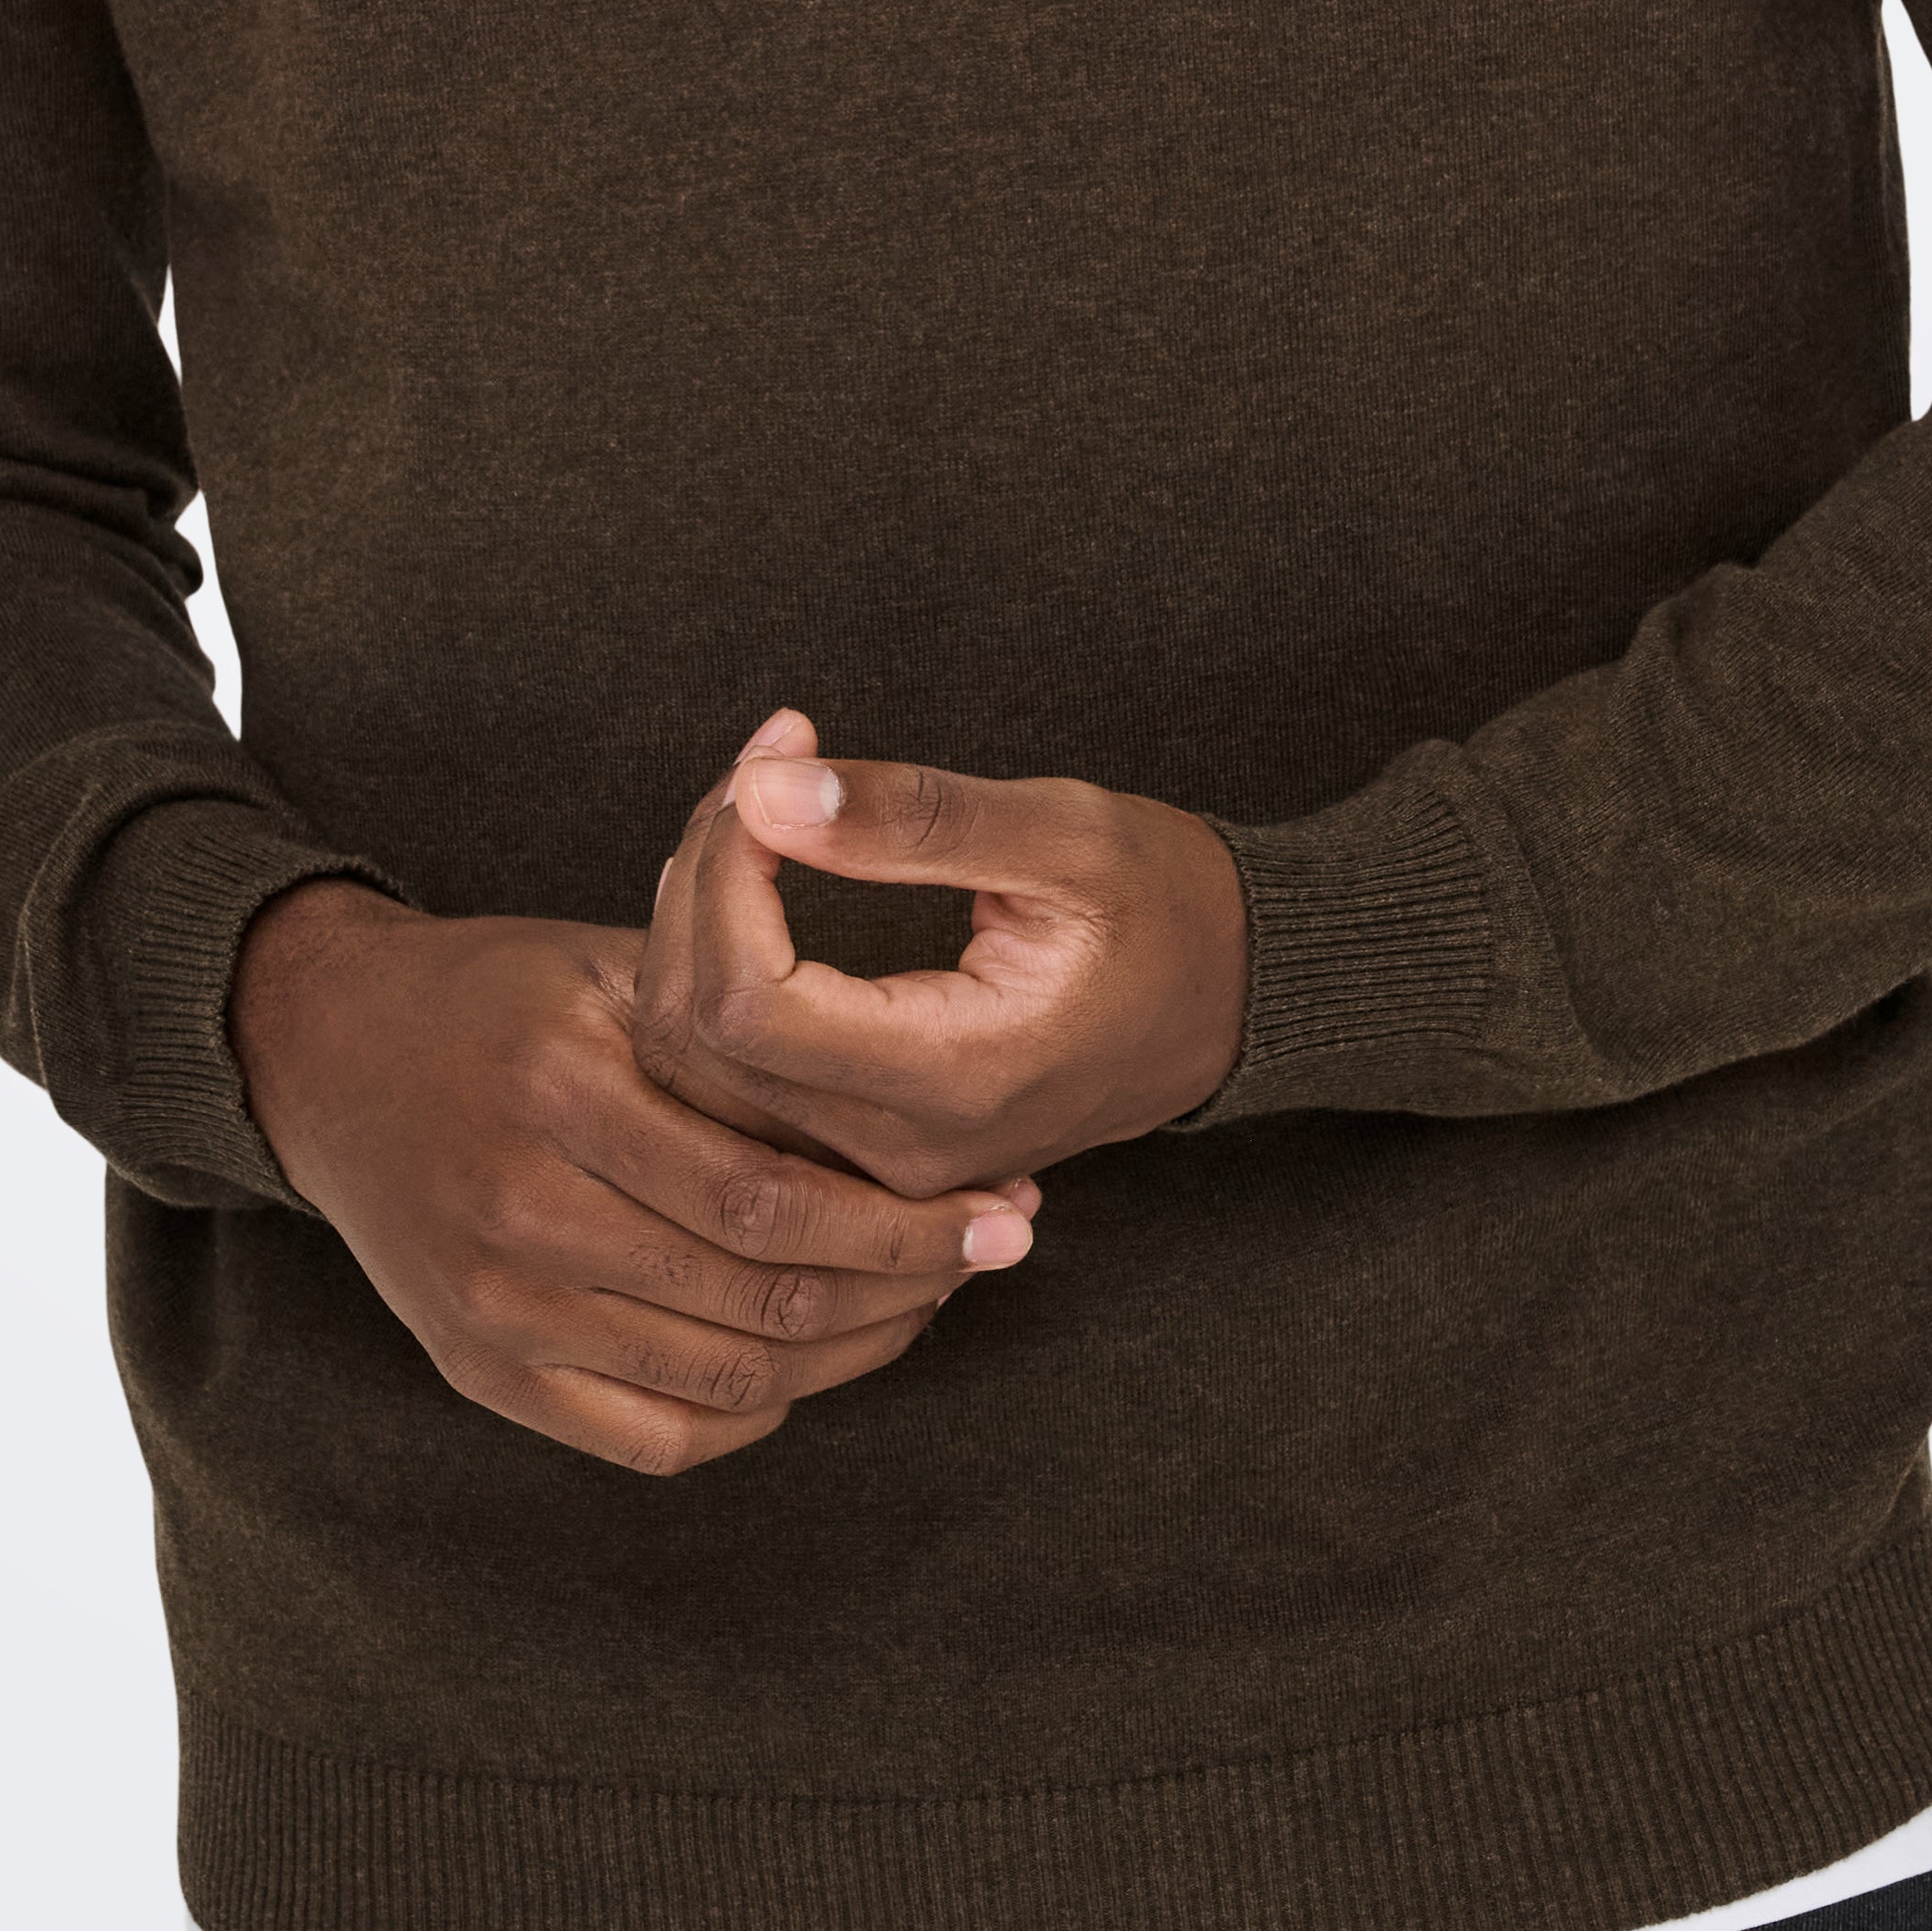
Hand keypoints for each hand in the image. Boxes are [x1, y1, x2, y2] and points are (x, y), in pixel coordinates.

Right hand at [225, 874, 1040, 1476]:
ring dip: (851, 1353)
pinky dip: (753, 1408)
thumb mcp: (609, 957)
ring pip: (723, 1378)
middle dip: (907, 1286)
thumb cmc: (495, 994)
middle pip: (759, 1298)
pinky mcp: (477, 1370)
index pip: (768, 1198)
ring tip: (924, 1300)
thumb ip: (739, 997)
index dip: (902, 1221)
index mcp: (562, 1089)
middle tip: (995, 1253)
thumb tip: (896, 1020)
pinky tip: (809, 1356)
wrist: (321, 1053)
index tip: (1000, 1209)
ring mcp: (495, 1307)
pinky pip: (652, 1437)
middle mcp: (521, 1211)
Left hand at [628, 710, 1251, 1195]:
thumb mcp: (1065, 835)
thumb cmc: (1167, 907)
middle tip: (765, 767)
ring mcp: (878, 1169)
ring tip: (759, 811)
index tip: (773, 761)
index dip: (723, 872)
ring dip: (696, 924)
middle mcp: (899, 1153)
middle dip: (700, 881)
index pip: (745, 1004)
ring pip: (697, 1070)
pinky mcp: (866, 1153)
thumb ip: (914, 819)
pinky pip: (733, 1083)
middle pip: (698, 1041)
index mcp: (952, 1080)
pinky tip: (753, 885)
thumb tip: (768, 793)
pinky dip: (716, 972)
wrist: (1235, 1000)